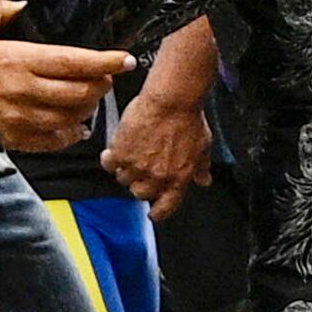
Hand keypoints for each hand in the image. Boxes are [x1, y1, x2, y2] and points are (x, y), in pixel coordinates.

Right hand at [0, 3, 130, 151]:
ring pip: (71, 118)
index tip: (125, 59)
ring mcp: (20, 119)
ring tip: (90, 98)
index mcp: (17, 60)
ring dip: (87, 108)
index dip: (105, 61)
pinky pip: (52, 141)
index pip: (74, 61)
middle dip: (101, 85)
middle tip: (106, 76)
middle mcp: (24, 91)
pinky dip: (70, 135)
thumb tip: (20, 4)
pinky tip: (76, 127)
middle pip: (80, 92)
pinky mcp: (13, 139)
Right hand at [104, 81, 212, 214]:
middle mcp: (157, 176)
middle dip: (140, 184)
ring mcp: (138, 166)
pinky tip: (114, 150)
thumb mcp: (203, 146)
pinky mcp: (121, 152)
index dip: (158, 212)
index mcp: (178, 178)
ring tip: (129, 154)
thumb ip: (201, 167)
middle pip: (140, 194)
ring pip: (123, 179)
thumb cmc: (188, 118)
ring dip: (125, 170)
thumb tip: (203, 180)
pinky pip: (109, 164)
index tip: (154, 212)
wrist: (171, 99)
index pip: (165, 208)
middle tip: (141, 170)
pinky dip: (109, 158)